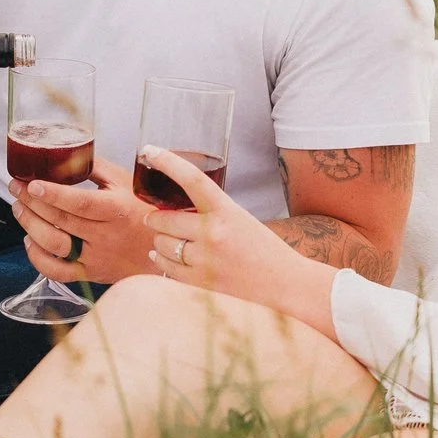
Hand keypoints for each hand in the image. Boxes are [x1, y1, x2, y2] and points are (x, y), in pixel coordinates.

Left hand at [9, 157, 154, 286]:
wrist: (163, 247)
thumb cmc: (142, 209)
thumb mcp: (126, 183)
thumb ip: (95, 168)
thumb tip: (65, 154)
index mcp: (116, 210)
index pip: (81, 203)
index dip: (54, 193)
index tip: (32, 183)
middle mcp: (106, 236)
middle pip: (62, 221)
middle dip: (32, 203)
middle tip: (15, 188)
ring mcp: (97, 257)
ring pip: (56, 245)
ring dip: (31, 226)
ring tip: (19, 209)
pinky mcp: (90, 274)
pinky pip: (58, 272)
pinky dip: (37, 257)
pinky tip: (29, 240)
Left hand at [139, 146, 334, 320]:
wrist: (287, 286)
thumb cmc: (264, 251)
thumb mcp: (241, 219)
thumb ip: (211, 212)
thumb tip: (173, 210)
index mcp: (227, 211)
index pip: (193, 179)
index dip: (168, 162)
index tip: (149, 150)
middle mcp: (214, 234)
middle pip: (164, 219)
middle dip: (155, 219)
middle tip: (153, 218)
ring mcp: (206, 261)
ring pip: (162, 245)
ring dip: (160, 242)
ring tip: (164, 241)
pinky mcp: (201, 284)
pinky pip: (166, 269)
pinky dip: (161, 261)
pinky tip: (160, 256)